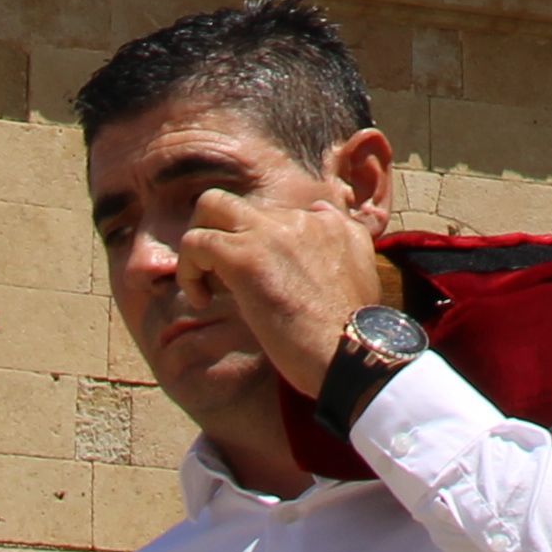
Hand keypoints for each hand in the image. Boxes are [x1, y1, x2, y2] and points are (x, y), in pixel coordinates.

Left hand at [170, 189, 388, 398]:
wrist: (351, 351)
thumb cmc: (355, 329)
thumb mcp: (363, 269)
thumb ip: (344, 237)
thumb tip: (321, 212)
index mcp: (325, 222)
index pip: (271, 215)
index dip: (253, 246)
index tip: (253, 281)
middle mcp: (297, 217)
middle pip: (233, 201)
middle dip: (213, 230)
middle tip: (215, 271)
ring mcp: (270, 233)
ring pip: (210, 208)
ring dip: (196, 246)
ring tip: (203, 285)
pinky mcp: (245, 258)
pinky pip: (196, 243)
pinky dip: (188, 269)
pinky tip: (201, 299)